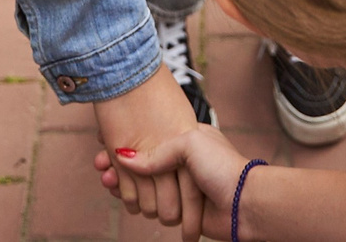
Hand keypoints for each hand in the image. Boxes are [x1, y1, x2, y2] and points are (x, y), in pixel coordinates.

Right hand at [97, 123, 251, 240]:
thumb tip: (124, 156)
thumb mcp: (190, 143)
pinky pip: (150, 205)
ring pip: (142, 184)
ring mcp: (179, 186)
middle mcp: (181, 162)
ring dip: (123, 182)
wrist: (244, 203)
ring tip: (109, 181)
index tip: (104, 141)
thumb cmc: (223, 167)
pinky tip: (120, 195)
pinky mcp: (178, 210)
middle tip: (101, 166)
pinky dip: (133, 201)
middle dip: (119, 163)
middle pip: (141, 161)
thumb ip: (156, 150)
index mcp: (185, 139)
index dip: (126, 139)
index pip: (149, 136)